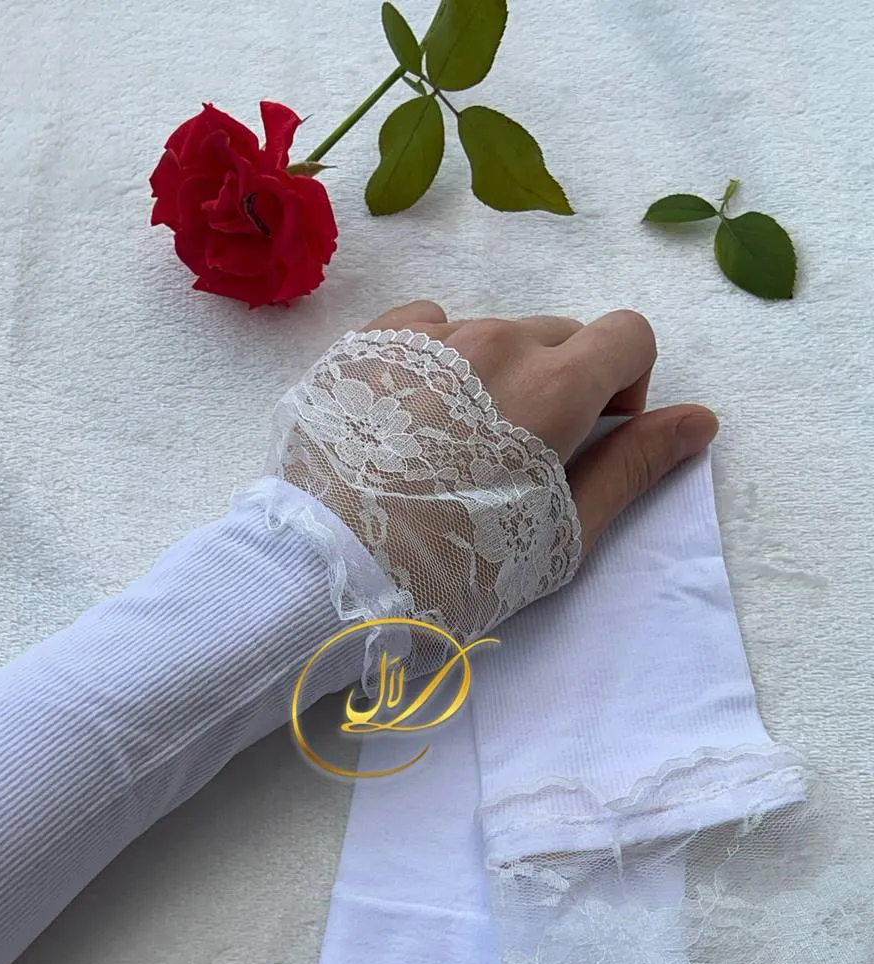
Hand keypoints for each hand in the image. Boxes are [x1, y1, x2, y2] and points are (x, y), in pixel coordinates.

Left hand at [266, 299, 719, 669]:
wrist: (327, 572)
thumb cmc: (453, 569)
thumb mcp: (561, 533)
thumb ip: (633, 466)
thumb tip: (701, 419)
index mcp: (553, 385)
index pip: (630, 334)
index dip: (628, 384)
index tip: (595, 435)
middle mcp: (494, 339)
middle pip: (559, 335)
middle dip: (561, 385)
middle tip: (518, 459)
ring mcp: (425, 334)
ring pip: (493, 332)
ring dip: (496, 376)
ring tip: (453, 449)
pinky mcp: (367, 341)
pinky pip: (428, 327)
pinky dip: (438, 361)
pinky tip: (411, 420)